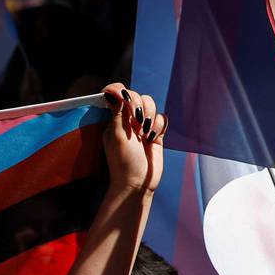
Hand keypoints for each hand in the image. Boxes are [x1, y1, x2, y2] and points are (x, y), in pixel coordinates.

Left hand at [97, 83, 165, 197]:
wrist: (138, 183)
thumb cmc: (123, 161)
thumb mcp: (117, 134)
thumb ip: (118, 111)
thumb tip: (113, 90)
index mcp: (114, 118)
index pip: (118, 93)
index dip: (123, 92)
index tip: (125, 99)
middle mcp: (128, 120)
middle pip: (137, 96)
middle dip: (139, 107)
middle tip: (137, 125)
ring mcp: (142, 126)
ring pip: (151, 105)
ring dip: (150, 117)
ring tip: (145, 134)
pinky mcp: (156, 133)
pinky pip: (162, 118)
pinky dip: (159, 127)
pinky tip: (153, 139)